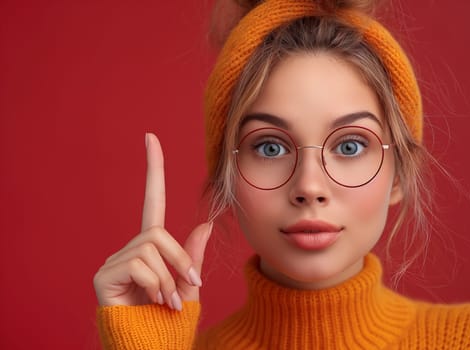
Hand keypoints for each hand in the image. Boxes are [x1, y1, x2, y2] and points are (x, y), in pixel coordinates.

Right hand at [93, 133, 211, 310]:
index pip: (153, 200)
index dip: (153, 169)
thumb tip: (205, 223)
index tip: (150, 136)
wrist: (153, 347)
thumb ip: (192, 257)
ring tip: (166, 302)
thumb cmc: (169, 321)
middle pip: (158, 233)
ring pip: (150, 248)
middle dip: (178, 260)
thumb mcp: (188, 286)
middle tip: (186, 287)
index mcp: (152, 248)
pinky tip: (152, 301)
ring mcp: (114, 262)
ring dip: (168, 278)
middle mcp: (129, 249)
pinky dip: (155, 284)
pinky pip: (139, 264)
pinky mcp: (104, 276)